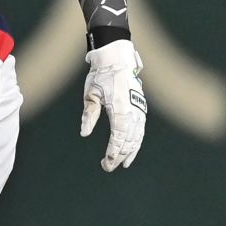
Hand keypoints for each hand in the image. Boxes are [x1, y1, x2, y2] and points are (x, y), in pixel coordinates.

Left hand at [81, 40, 146, 171]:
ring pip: (138, 136)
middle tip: (109, 167)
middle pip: (129, 140)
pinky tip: (132, 148)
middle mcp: (133, 110)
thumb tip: (84, 133)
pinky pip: (141, 128)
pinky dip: (137, 140)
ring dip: (131, 151)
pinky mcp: (141, 106)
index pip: (118, 137)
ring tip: (124, 163)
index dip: (113, 153)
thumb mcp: (90, 94)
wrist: (118, 58)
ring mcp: (139, 108)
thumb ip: (89, 115)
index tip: (107, 164)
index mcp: (120, 108)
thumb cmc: (101, 75)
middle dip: (120, 155)